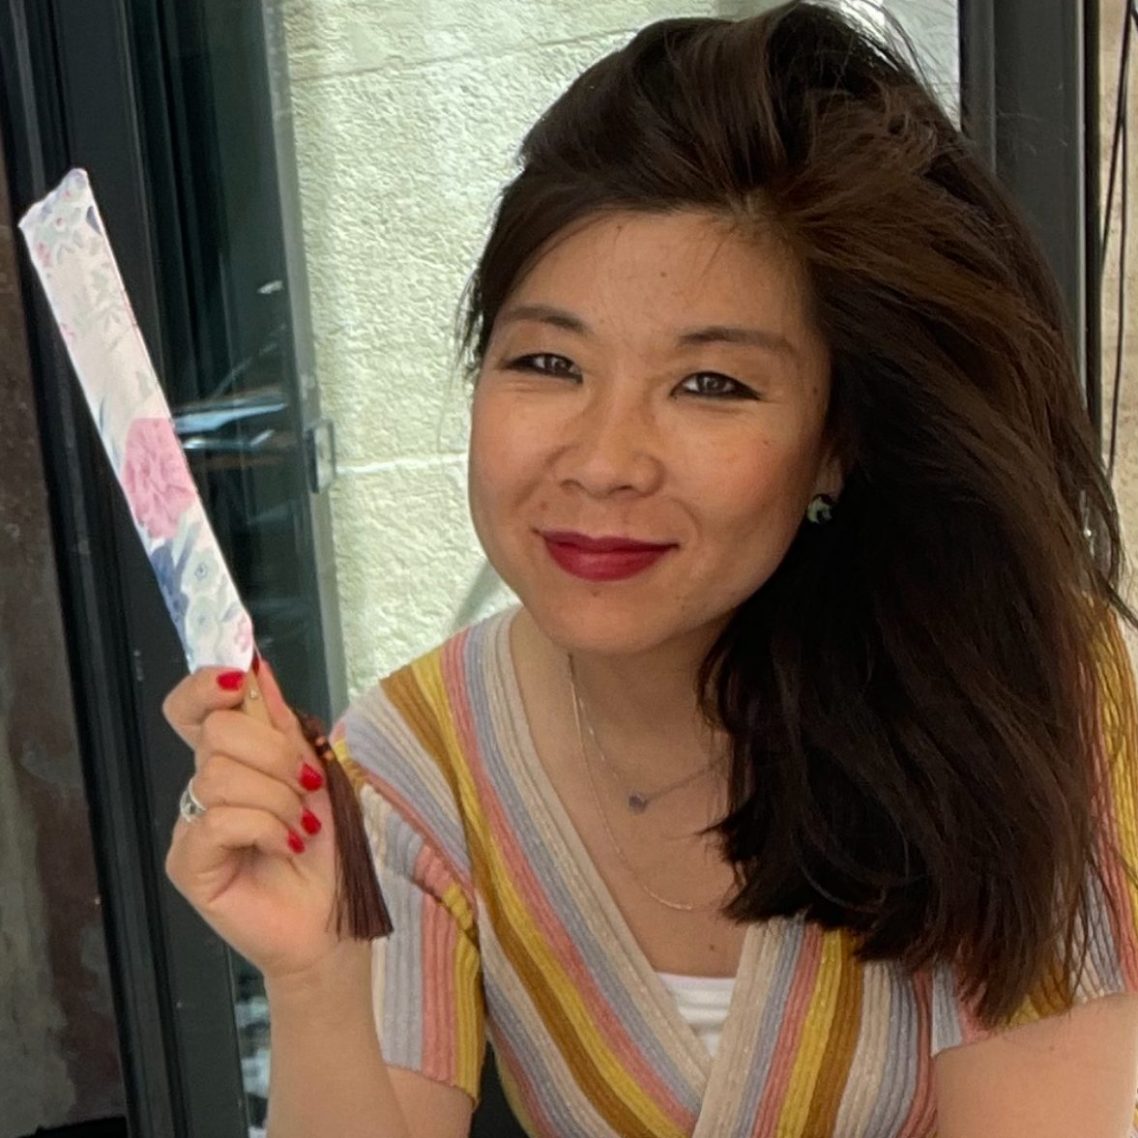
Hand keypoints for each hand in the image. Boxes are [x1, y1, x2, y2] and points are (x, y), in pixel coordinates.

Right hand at [163, 659, 345, 982]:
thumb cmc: (327, 853)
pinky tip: (288, 846)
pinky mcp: (188, 863)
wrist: (333, 919)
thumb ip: (283, 726)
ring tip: (302, 826)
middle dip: (275, 753)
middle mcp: (204, 788)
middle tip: (307, 788)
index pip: (191, 708)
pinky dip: (267, 828)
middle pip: (215, 733)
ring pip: (219, 776)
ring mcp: (191, 826)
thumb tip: (259, 669)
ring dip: (278, 798)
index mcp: (232, 760)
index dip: (206, 685)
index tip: (242, 681)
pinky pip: (220, 821)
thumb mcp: (315, 775)